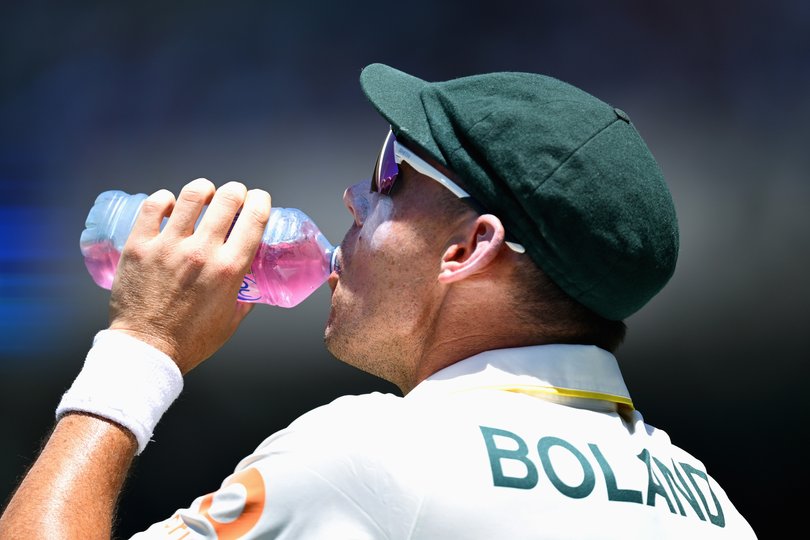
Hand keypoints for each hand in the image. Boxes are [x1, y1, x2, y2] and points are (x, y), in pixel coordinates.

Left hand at [108, 178, 270, 373]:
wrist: (147, 350)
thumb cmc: (189, 340)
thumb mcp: (232, 320)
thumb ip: (244, 297)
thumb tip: (249, 282)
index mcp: (229, 269)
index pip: (254, 217)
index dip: (260, 201)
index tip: (258, 200)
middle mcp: (201, 252)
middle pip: (227, 198)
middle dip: (235, 191)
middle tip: (232, 196)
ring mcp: (168, 246)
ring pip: (191, 195)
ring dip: (203, 189)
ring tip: (203, 194)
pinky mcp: (139, 246)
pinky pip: (152, 206)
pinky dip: (164, 199)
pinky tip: (168, 204)